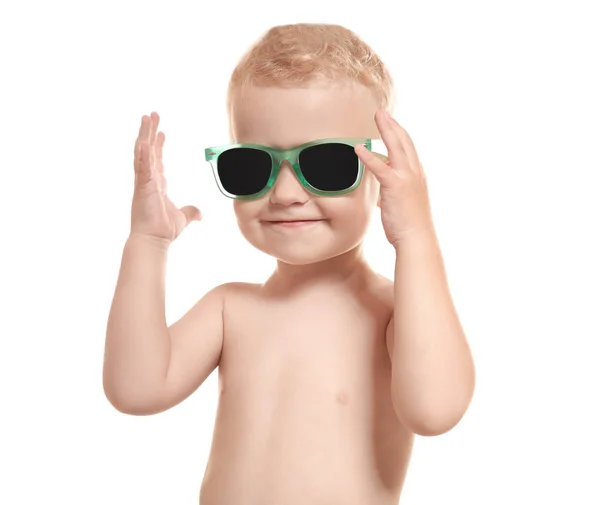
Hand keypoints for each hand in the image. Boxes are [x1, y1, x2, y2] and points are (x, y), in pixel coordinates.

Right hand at [131, 112, 200, 242]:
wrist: (154, 241)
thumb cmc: (163, 230)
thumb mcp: (182, 217)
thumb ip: (191, 212)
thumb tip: (200, 214)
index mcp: (156, 185)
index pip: (157, 160)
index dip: (158, 145)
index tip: (162, 132)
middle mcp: (148, 180)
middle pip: (148, 150)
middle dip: (150, 132)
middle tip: (152, 115)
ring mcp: (143, 182)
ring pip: (142, 152)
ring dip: (144, 134)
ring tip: (146, 117)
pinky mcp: (142, 187)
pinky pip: (142, 166)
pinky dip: (142, 153)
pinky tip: (143, 140)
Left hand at [355, 109, 434, 246]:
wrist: (417, 239)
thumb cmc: (408, 227)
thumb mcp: (401, 205)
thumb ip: (391, 194)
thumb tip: (381, 194)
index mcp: (417, 176)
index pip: (409, 149)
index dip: (400, 133)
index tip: (391, 123)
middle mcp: (415, 173)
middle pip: (405, 141)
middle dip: (393, 124)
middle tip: (382, 112)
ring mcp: (407, 178)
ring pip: (397, 147)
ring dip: (386, 129)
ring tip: (377, 115)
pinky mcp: (396, 187)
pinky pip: (380, 168)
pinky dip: (369, 156)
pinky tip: (358, 148)